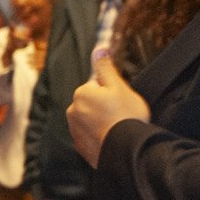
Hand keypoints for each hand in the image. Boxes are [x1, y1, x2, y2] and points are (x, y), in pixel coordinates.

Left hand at [67, 49, 148, 165]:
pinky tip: (112, 139)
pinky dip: (99, 137)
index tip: (121, 102)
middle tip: (121, 116)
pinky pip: (90, 137)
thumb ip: (105, 68)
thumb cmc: (126, 116)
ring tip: (117, 129)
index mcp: (81, 94)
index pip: (97, 87)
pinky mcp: (80, 147)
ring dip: (101, 122)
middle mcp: (72, 111)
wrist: (126, 150)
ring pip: (90, 120)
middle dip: (104, 107)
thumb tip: (99, 49)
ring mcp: (75, 130)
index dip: (112, 93)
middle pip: (92, 104)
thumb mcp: (119, 86)